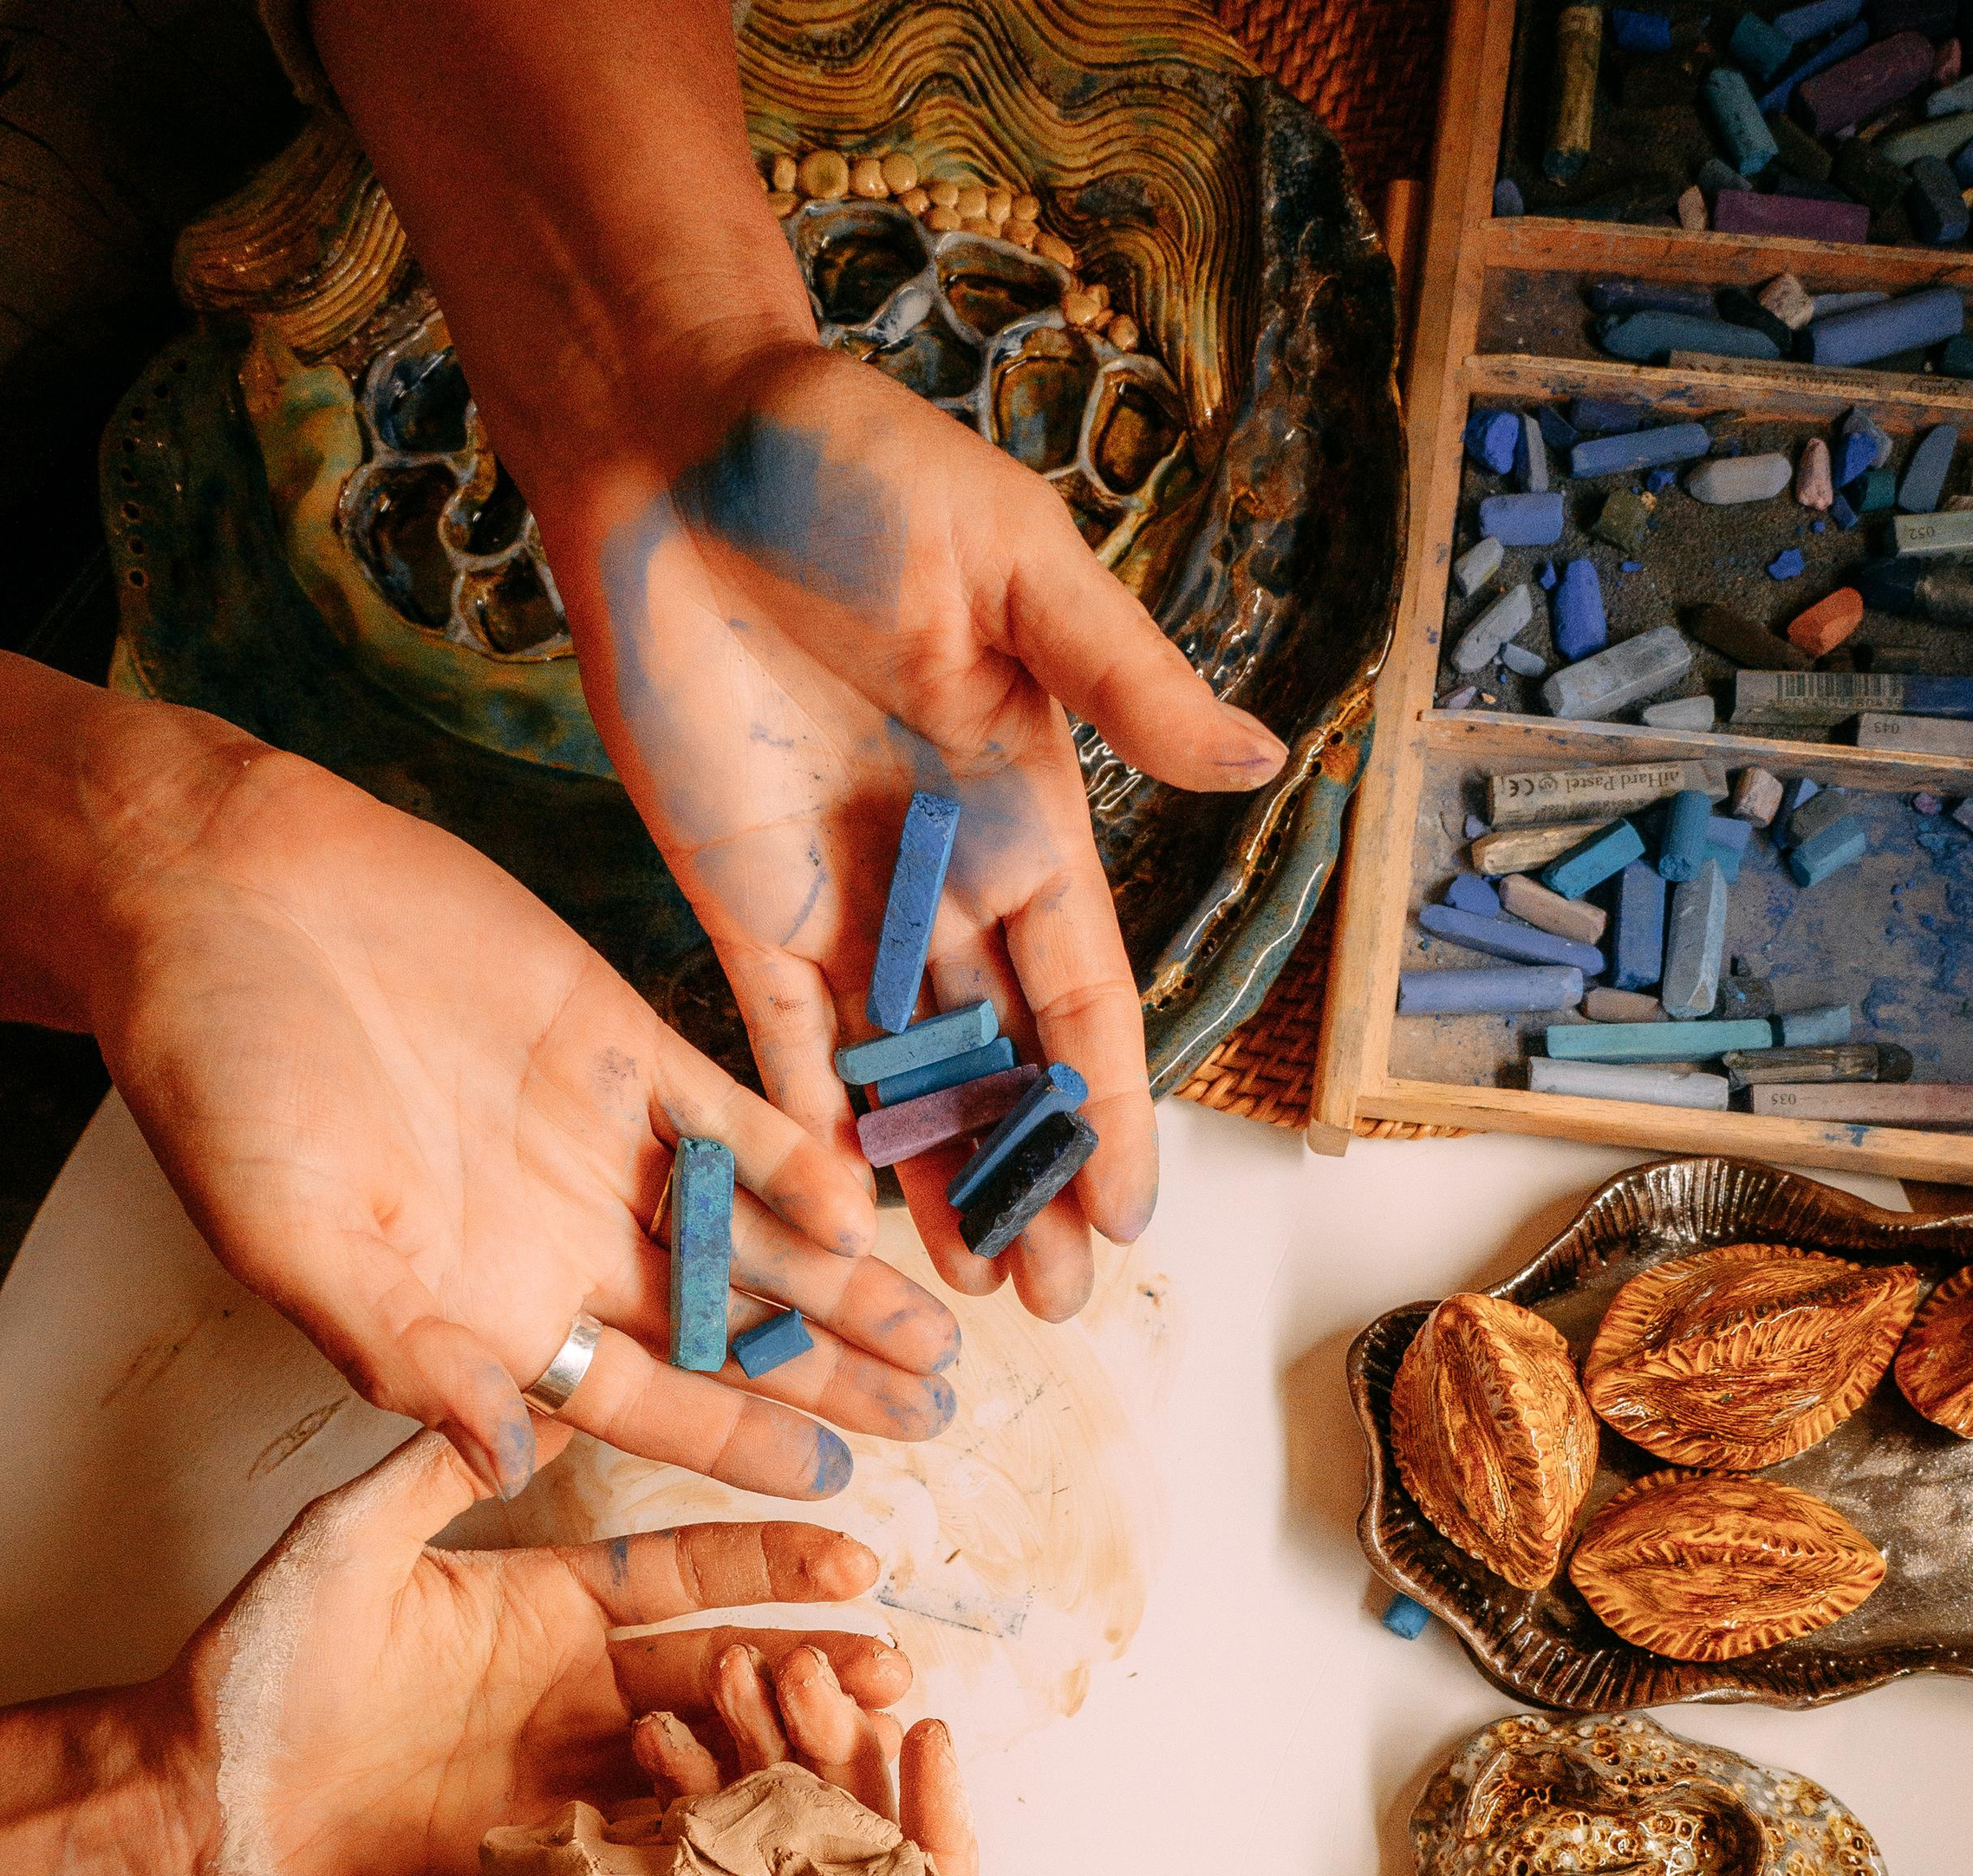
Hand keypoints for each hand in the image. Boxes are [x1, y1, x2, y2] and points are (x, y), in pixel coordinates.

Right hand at [3, 655, 959, 1499]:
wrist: (213, 896)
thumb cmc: (219, 1079)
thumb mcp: (291, 1243)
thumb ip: (404, 1355)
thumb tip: (503, 1461)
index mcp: (488, 1309)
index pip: (645, 1401)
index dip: (739, 1440)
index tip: (838, 1481)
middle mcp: (562, 1237)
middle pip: (726, 1328)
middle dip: (830, 1374)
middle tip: (939, 1415)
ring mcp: (599, 1139)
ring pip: (751, 1231)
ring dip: (842, 1282)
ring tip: (938, 1332)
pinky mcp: (620, 1040)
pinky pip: (730, 1115)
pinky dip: (794, 1155)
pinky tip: (865, 1202)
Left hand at [157, 1424, 916, 1875]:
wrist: (203, 1796)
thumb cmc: (264, 1662)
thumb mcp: (352, 1540)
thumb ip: (440, 1464)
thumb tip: (520, 1378)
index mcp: (548, 1605)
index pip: (687, 1576)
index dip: (771, 1564)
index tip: (853, 1553)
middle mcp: (576, 1689)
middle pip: (723, 1671)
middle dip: (811, 1666)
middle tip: (890, 1665)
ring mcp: (568, 1778)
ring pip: (707, 1760)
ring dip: (786, 1754)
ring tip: (865, 1745)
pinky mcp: (548, 1861)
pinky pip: (649, 1850)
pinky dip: (717, 1842)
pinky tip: (782, 1835)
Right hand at [381, 1675, 977, 1875]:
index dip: (938, 1826)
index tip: (925, 1733)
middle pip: (850, 1854)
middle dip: (836, 1756)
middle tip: (801, 1673)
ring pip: (770, 1833)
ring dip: (757, 1751)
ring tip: (733, 1671)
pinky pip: (691, 1843)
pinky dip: (683, 1783)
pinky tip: (664, 1726)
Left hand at [531, 336, 1285, 1323]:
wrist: (676, 439)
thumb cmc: (856, 470)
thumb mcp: (1015, 566)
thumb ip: (1122, 680)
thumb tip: (1259, 767)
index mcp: (1026, 813)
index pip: (1083, 995)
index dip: (1109, 1108)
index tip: (1131, 1215)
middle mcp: (943, 878)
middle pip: (999, 1064)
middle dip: (1029, 1182)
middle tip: (1057, 1303)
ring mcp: (838, 899)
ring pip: (900, 1077)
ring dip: (933, 1181)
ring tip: (964, 1287)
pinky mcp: (735, 899)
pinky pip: (776, 1038)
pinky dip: (806, 1121)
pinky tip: (835, 1210)